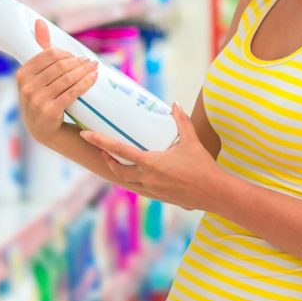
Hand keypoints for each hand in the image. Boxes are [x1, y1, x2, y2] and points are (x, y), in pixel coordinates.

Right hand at [16, 20, 98, 145]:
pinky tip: (94, 78)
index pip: (49, 55)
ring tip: (95, 68)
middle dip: (79, 62)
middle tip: (91, 62)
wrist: (42, 130)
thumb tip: (40, 22)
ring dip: (85, 71)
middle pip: (60, 66)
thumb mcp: (36, 76)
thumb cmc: (41, 97)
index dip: (66, 54)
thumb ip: (39, 49)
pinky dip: (86, 83)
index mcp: (21, 74)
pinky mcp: (49, 111)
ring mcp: (37, 100)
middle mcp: (26, 87)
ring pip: (68, 78)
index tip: (76, 57)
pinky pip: (72, 92)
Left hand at [80, 102, 217, 210]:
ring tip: (114, 160)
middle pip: (117, 169)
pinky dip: (133, 180)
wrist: (215, 193)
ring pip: (126, 181)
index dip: (100, 141)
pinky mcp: (159, 197)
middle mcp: (147, 178)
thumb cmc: (203, 166)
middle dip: (107, 159)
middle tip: (102, 149)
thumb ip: (181, 120)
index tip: (86, 135)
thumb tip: (174, 103)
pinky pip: (139, 188)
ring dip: (118, 170)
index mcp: (151, 163)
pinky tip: (136, 174)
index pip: (119, 150)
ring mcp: (152, 190)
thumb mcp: (192, 140)